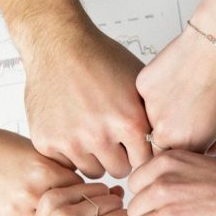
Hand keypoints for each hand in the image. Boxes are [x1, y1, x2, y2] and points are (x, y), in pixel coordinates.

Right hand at [0, 0, 152, 178]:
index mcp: (129, 121)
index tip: (134, 145)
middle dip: (118, 157)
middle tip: (111, 137)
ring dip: (94, 157)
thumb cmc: (99, 58)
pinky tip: (71, 129)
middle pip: (119, 171)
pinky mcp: (47, 142)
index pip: (145, 162)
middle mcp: (100, 135)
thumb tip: (169, 140)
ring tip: (91, 131)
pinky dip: (69, 152)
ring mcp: (71, 141)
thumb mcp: (139, 84)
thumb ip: (152, 117)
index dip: (140, 153)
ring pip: (92, 171)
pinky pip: (65, 164)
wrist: (58, 44)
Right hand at [0, 125, 82, 215]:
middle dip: (71, 209)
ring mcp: (15, 209)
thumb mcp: (37, 150)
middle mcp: (30, 192)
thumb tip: (80, 185)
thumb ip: (59, 168)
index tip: (85, 193)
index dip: (83, 191)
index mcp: (44, 170)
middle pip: (67, 210)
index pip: (81, 190)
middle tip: (72, 207)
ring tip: (51, 211)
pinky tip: (29, 210)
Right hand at [136, 0, 215, 155]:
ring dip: (159, 114)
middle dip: (167, 136)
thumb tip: (199, 155)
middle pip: (155, 145)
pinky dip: (155, 94)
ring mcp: (149, 108)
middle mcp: (164, 131)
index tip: (184, 142)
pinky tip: (173, 82)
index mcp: (186, 145)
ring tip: (181, 95)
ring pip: (147, 121)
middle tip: (183, 116)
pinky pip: (144, 98)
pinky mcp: (142, 87)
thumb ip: (209, 147)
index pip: (171, 162)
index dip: (178, 153)